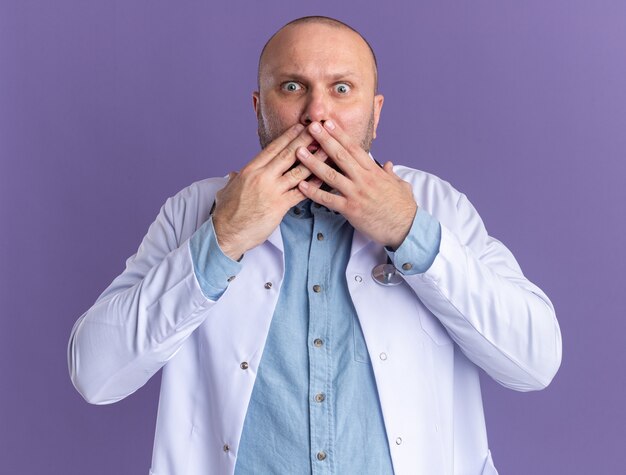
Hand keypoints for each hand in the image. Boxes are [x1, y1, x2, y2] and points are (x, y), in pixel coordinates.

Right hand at [212, 124, 325, 259]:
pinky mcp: (279, 206)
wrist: (226, 233)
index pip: (272, 148)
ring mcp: (271, 190)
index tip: (300, 127)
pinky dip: (314, 185)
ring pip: (298, 171)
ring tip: (328, 150)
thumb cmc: (226, 214)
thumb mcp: (227, 190)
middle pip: (287, 154)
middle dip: (305, 140)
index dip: (288, 136)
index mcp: (250, 169)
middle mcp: (262, 176)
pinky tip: (324, 178)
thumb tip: (233, 174)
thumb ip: (233, 179)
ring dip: (315, 160)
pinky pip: (301, 192)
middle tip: (319, 129)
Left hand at [296, 120, 416, 249]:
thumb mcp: (401, 185)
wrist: (406, 227)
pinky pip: (328, 199)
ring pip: (331, 174)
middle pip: (340, 155)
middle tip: (311, 127)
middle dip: (324, 140)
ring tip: (299, 152)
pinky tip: (301, 186)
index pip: (354, 148)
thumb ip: (391, 173)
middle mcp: (364, 179)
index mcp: (374, 171)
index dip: (340, 134)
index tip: (328, 123)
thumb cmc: (403, 208)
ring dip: (313, 162)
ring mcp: (356, 194)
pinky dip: (314, 192)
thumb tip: (389, 164)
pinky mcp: (351, 209)